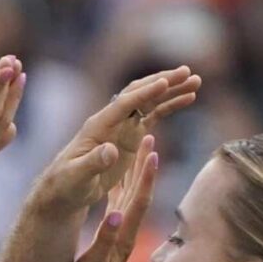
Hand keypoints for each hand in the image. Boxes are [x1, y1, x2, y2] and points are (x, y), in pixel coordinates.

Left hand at [26, 66, 198, 218]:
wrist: (66, 189)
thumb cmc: (66, 184)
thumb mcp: (76, 176)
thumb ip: (93, 162)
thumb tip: (110, 150)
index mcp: (97, 126)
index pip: (123, 104)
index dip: (144, 94)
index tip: (165, 83)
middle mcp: (112, 120)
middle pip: (139, 94)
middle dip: (163, 83)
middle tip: (188, 72)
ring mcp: (122, 127)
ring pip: (150, 102)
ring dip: (172, 91)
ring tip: (197, 81)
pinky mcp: (131, 136)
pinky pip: (153, 116)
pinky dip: (170, 106)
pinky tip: (189, 98)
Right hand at [63, 135, 157, 261]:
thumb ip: (104, 240)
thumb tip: (114, 215)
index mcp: (122, 236)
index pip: (138, 200)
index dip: (146, 175)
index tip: (152, 150)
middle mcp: (125, 233)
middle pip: (138, 192)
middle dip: (144, 164)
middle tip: (148, 136)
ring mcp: (118, 235)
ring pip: (128, 197)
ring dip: (134, 172)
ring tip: (137, 149)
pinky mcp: (109, 239)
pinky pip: (117, 207)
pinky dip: (119, 188)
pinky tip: (115, 179)